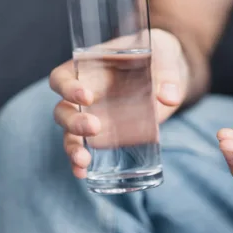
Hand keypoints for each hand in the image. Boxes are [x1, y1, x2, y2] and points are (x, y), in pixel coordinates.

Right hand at [50, 28, 188, 177]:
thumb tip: (170, 97)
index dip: (67, 87)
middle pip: (62, 110)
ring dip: (73, 147)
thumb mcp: (165, 58)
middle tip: (94, 127)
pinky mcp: (105, 134)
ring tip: (83, 161)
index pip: (62, 78)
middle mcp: (83, 94)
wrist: (169, 73)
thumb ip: (168, 75)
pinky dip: (81, 163)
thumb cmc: (159, 57)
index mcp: (87, 68)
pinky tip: (83, 174)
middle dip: (73, 121)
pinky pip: (86, 149)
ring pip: (70, 133)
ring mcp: (92, 116)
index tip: (87, 96)